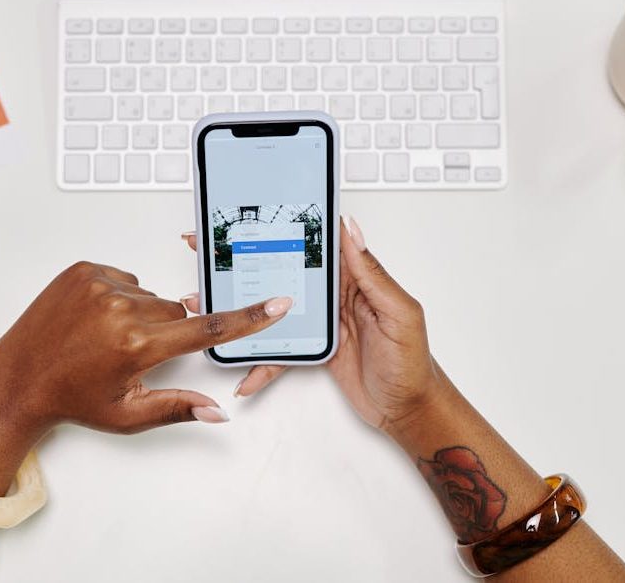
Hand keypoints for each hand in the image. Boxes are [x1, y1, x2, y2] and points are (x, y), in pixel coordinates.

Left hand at [0, 261, 292, 434]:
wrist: (17, 379)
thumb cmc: (70, 398)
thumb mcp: (128, 414)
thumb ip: (178, 408)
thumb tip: (217, 411)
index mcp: (137, 345)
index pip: (206, 330)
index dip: (248, 319)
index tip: (276, 304)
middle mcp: (121, 309)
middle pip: (176, 311)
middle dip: (166, 331)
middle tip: (131, 353)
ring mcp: (100, 284)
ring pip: (150, 295)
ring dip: (140, 313)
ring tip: (106, 336)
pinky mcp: (84, 270)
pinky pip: (124, 279)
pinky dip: (118, 297)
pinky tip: (94, 319)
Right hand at [181, 217, 438, 433]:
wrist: (409, 409)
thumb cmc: (413, 363)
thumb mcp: (399, 314)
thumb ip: (373, 274)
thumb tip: (352, 231)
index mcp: (357, 279)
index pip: (319, 244)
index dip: (289, 227)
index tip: (256, 215)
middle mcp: (336, 296)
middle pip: (286, 271)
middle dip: (249, 261)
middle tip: (212, 251)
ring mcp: (322, 322)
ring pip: (275, 309)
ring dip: (244, 310)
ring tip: (211, 303)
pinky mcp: (315, 348)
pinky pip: (282, 349)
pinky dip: (263, 361)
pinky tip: (245, 371)